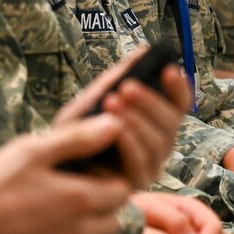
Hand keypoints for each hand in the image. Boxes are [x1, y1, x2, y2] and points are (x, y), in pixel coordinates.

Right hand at [0, 120, 134, 233]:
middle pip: (116, 218)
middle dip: (103, 205)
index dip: (107, 180)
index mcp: (80, 199)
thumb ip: (77, 138)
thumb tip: (116, 124)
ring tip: (65, 219)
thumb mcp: (30, 152)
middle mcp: (82, 232)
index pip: (122, 190)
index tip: (84, 176)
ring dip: (95, 232)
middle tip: (73, 195)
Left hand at [52, 47, 189, 190]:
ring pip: (158, 142)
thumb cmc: (77, 131)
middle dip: (150, 102)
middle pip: (172, 121)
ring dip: (138, 120)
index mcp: (156, 121)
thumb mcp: (94, 99)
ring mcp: (151, 164)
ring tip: (114, 102)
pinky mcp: (136, 183)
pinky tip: (115, 127)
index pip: (179, 103)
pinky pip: (140, 162)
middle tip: (128, 86)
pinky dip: (129, 142)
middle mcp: (159, 143)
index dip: (178, 86)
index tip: (169, 69)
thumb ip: (118, 78)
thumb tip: (144, 51)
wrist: (54, 165)